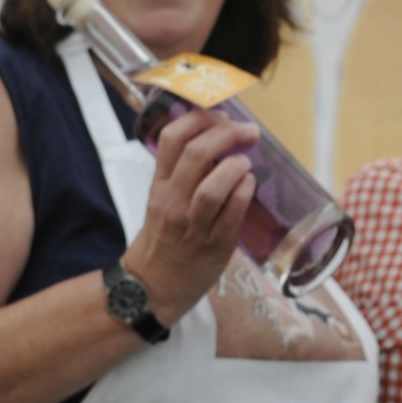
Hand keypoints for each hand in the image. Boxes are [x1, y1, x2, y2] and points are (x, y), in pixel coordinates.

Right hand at [124, 105, 257, 316]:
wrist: (152, 286)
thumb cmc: (162, 241)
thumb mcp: (160, 201)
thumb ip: (182, 175)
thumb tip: (218, 144)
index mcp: (159, 186)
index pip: (172, 139)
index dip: (200, 119)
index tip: (221, 116)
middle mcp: (173, 202)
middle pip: (196, 155)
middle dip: (226, 134)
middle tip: (247, 131)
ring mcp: (193, 226)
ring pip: (212, 187)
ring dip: (235, 167)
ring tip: (245, 163)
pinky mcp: (215, 246)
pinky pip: (232, 215)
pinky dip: (244, 194)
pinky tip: (249, 185)